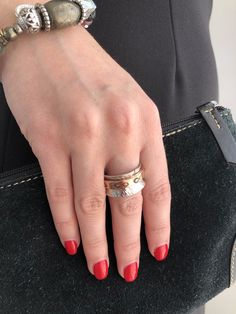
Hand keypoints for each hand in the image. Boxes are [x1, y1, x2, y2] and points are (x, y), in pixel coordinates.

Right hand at [1, 24, 170, 281]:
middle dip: (128, 243)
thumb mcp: (129, 100)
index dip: (159, 224)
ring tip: (99, 267)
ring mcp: (80, 136)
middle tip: (129, 269)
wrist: (48, 41)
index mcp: (144, 120)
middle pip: (127, 202)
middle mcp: (117, 130)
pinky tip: (72, 241)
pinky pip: (59, 193)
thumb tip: (135, 187)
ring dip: (96, 242)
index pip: (158, 185)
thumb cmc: (91, 71)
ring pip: (92, 204)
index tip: (158, 249)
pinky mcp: (47, 140)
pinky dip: (66, 222)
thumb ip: (137, 143)